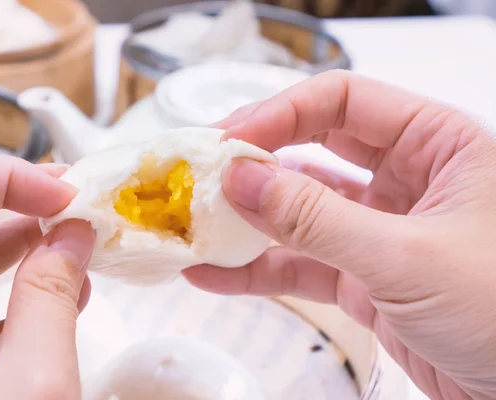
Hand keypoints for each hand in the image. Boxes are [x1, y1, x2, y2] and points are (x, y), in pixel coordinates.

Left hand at [0, 156, 94, 398]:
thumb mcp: (30, 390)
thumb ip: (49, 302)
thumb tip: (73, 235)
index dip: (4, 179)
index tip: (65, 194)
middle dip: (8, 208)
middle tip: (68, 204)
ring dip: (9, 257)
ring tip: (68, 249)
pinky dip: (0, 306)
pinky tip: (50, 301)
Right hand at [184, 70, 495, 399]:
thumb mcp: (406, 257)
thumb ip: (317, 218)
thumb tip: (241, 179)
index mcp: (436, 144)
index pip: (343, 101)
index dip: (280, 113)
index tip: (228, 140)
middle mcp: (406, 178)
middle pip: (314, 147)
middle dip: (256, 160)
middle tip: (201, 171)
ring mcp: (379, 229)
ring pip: (301, 210)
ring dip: (248, 220)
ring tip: (196, 225)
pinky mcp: (362, 277)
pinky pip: (301, 263)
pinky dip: (259, 269)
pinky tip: (215, 273)